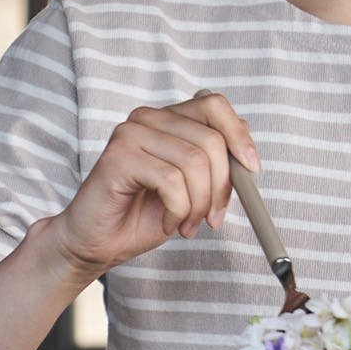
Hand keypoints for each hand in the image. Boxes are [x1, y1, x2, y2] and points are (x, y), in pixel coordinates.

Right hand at [44, 91, 260, 279]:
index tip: (253, 169)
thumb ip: (213, 162)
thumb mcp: (191, 187)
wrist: (97, 243)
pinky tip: (166, 223)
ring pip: (194, 163)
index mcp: (167, 119)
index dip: (239, 135)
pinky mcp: (118, 156)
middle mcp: (148, 118)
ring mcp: (130, 133)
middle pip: (210, 140)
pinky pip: (171, 181)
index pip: (214, 105)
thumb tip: (246, 146)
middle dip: (221, 188)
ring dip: (198, 205)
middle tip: (212, 218)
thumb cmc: (142, 215)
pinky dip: (178, 211)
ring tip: (186, 225)